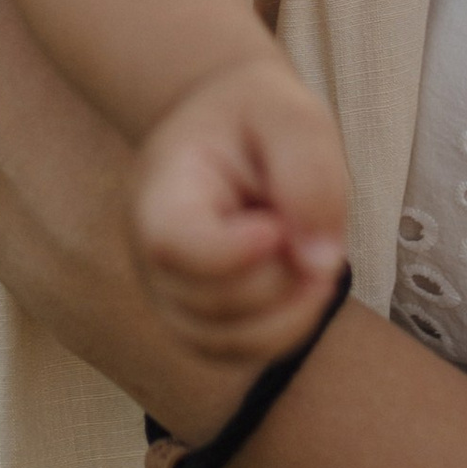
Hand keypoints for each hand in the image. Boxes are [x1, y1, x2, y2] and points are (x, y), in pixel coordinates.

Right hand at [129, 51, 350, 372]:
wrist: (228, 128)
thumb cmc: (258, 117)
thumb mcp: (291, 114)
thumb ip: (309, 173)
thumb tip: (318, 261)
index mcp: (159, 191)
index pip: (174, 246)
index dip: (234, 253)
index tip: (278, 225)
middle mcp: (148, 255)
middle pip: (214, 302)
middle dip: (284, 275)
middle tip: (313, 224)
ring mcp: (170, 297)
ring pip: (231, 342)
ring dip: (293, 308)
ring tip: (312, 251)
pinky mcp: (199, 323)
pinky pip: (244, 353)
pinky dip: (287, 326)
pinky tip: (303, 280)